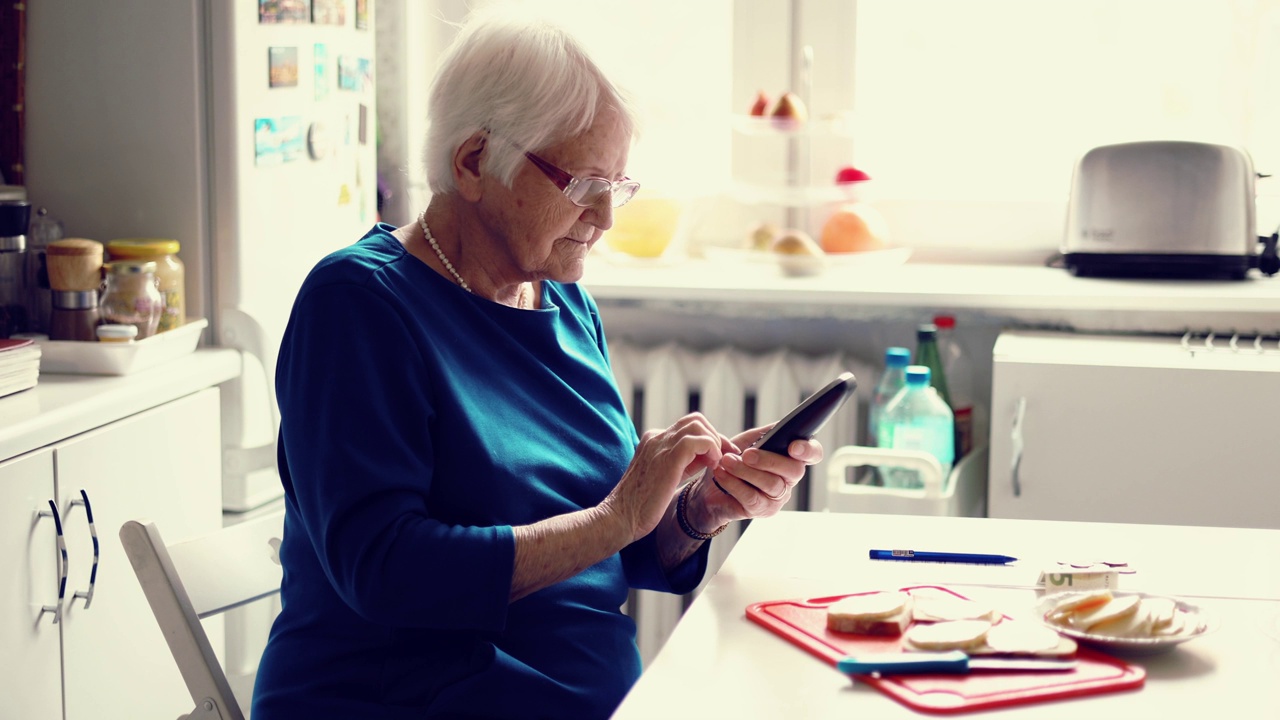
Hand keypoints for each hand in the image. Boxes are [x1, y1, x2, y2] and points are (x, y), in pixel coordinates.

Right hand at [602, 413, 734, 541]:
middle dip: (715, 437)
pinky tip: (712, 465)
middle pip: (695, 420)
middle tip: (725, 458)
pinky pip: (699, 440)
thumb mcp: (667, 477)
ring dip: (714, 443)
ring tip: (715, 464)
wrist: (621, 518)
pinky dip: (711, 449)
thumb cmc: (642, 505)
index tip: (720, 457)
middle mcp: (656, 437)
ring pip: (698, 425)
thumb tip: (708, 456)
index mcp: (653, 441)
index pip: (688, 427)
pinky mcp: (668, 457)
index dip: (708, 440)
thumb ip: (685, 463)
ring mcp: (660, 445)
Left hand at [688, 425, 823, 528]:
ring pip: (772, 484)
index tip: (793, 447)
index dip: (809, 450)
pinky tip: (721, 473)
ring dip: (746, 471)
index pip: (813, 454)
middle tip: (746, 454)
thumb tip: (778, 426)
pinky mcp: (763, 511)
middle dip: (769, 460)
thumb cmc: (732, 460)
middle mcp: (789, 478)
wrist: (709, 486)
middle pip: (794, 470)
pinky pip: (752, 498)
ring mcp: (778, 497)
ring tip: (727, 461)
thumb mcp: (746, 441)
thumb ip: (762, 434)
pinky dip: (734, 484)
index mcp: (790, 457)